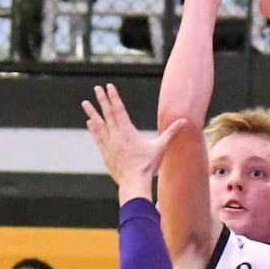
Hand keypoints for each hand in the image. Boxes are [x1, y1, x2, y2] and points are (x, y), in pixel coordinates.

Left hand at [82, 84, 185, 202]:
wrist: (134, 182)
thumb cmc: (148, 165)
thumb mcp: (161, 147)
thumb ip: (171, 133)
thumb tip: (184, 121)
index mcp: (128, 131)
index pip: (119, 110)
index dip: (114, 97)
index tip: (109, 86)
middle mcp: (116, 135)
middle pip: (107, 114)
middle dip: (102, 100)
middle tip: (96, 88)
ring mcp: (109, 144)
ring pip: (99, 125)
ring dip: (92, 113)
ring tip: (85, 103)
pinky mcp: (105, 153)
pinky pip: (98, 137)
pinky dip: (94, 129)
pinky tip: (89, 123)